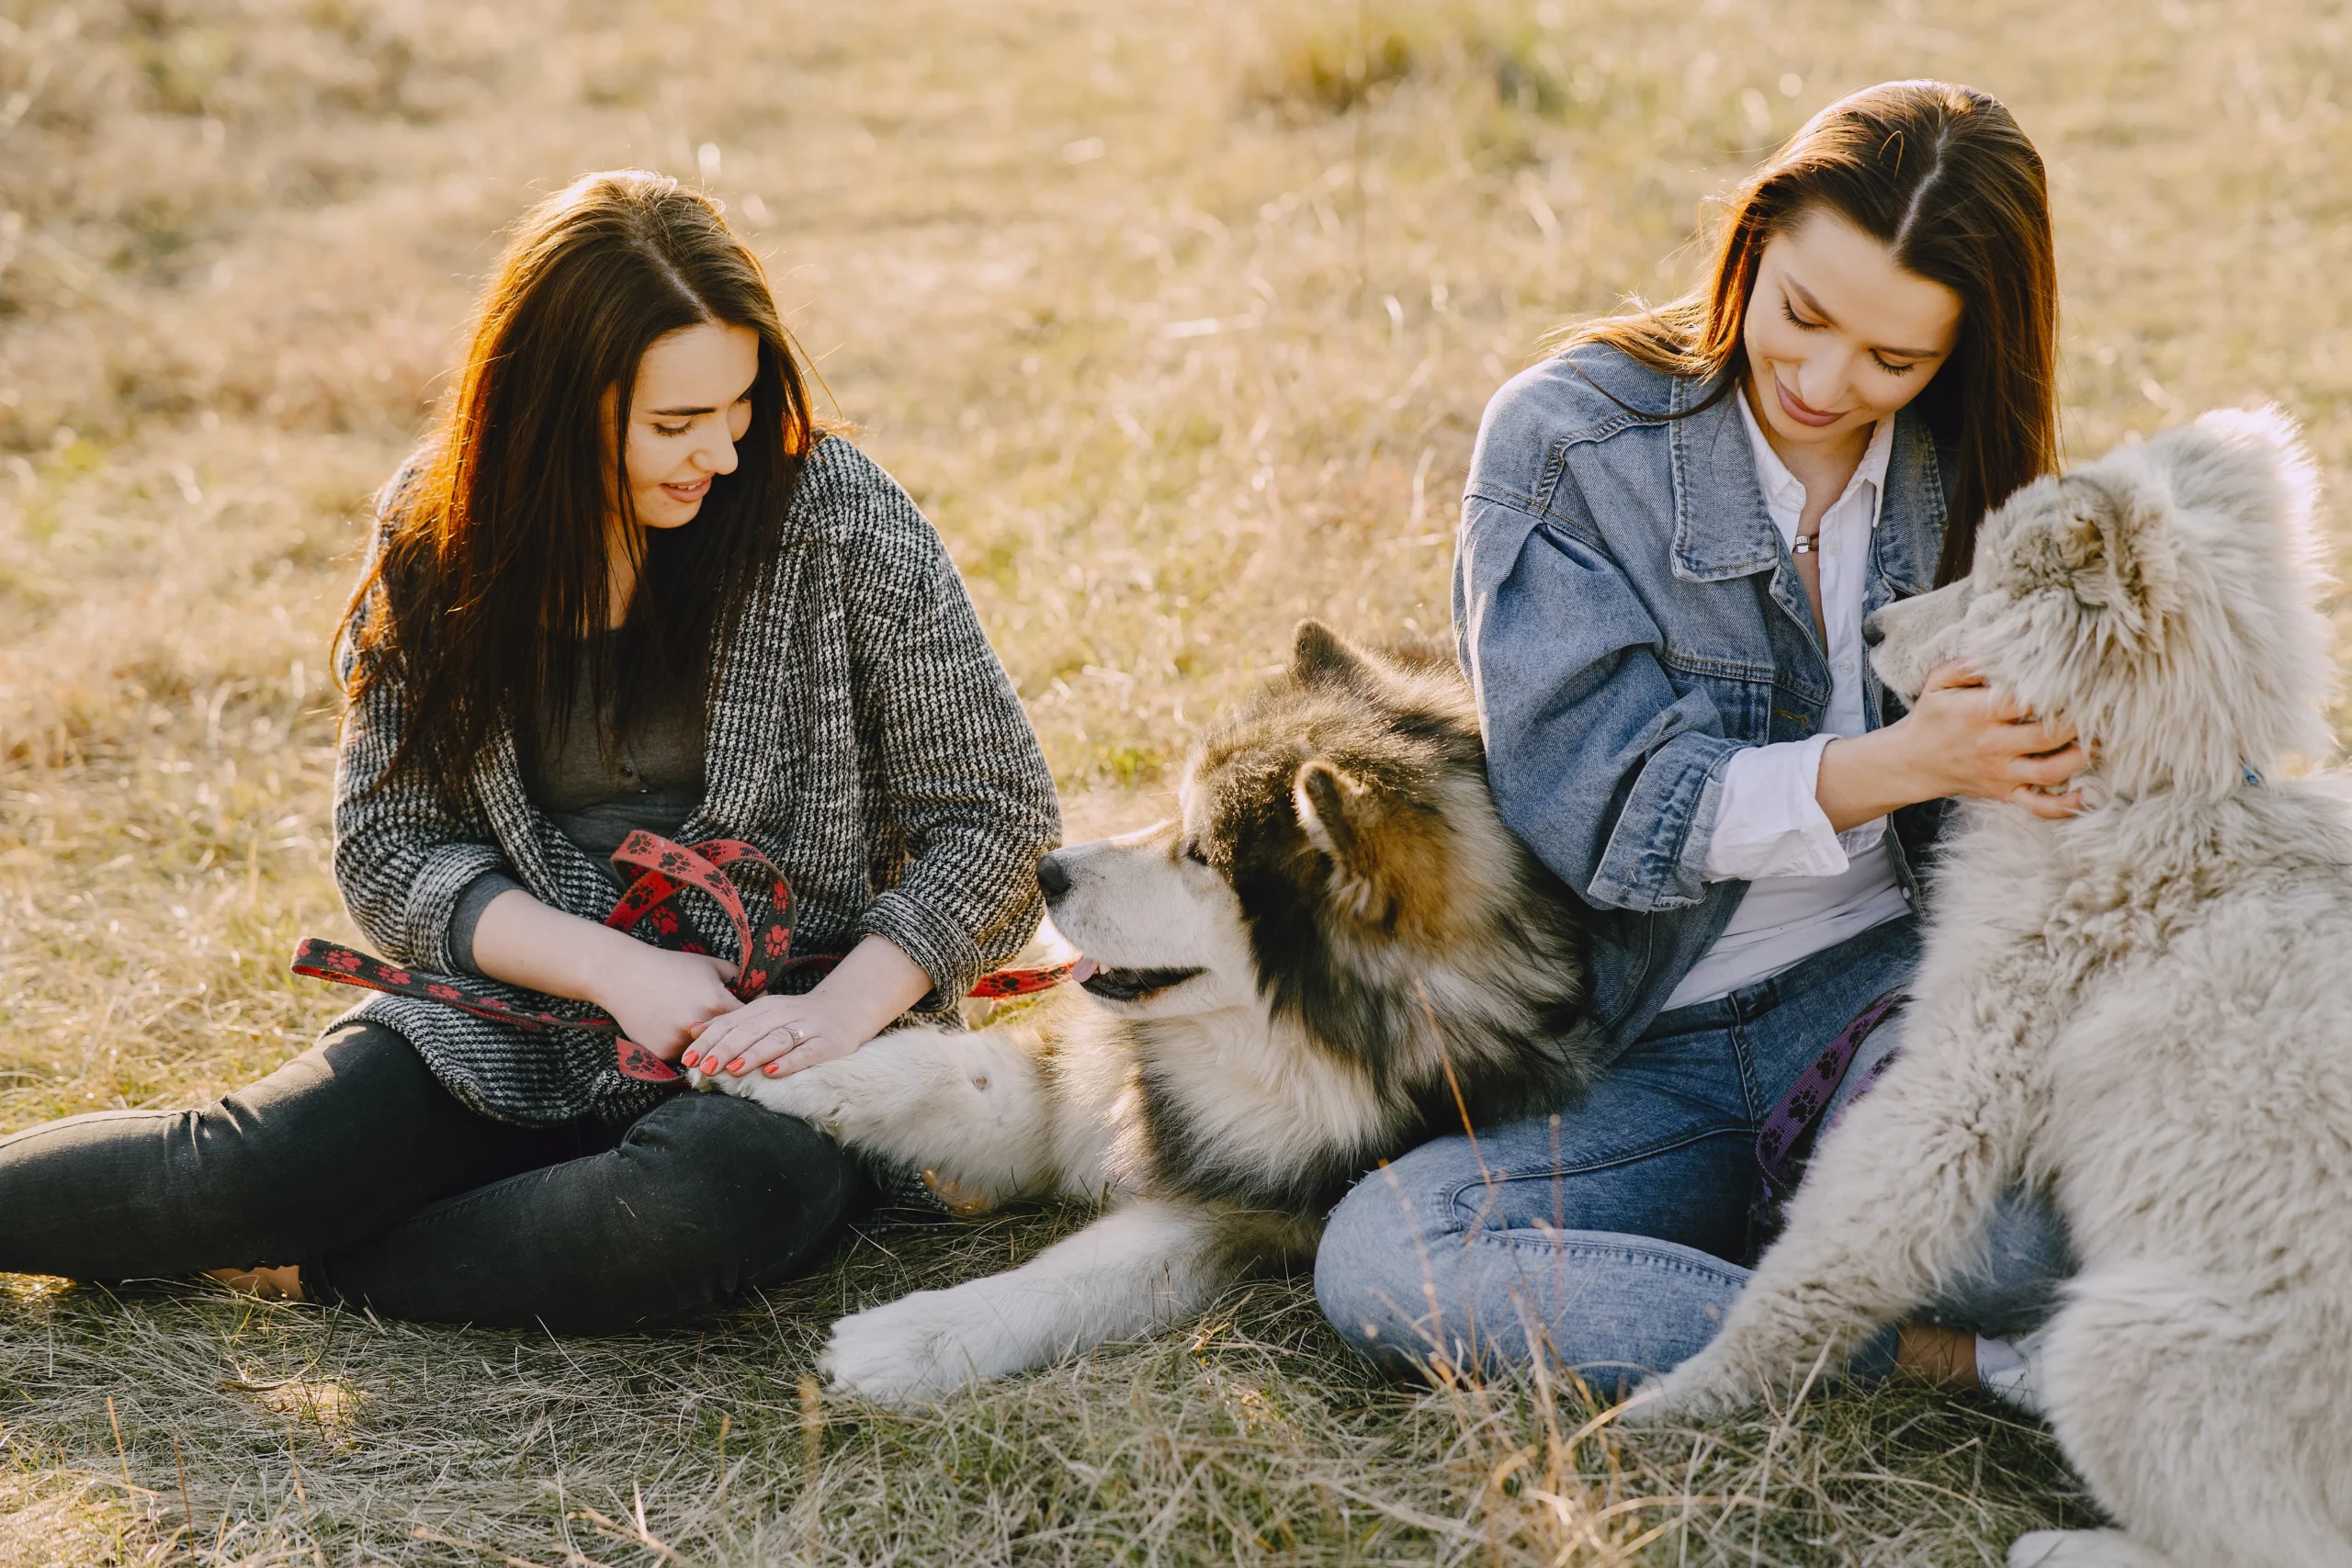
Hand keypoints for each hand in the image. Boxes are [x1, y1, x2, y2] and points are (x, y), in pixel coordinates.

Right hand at [589, 945, 740, 1060]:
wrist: (624, 975)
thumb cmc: (670, 966)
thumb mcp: (709, 964)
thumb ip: (737, 977)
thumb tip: (759, 993)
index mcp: (717, 1004)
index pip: (748, 1023)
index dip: (752, 1023)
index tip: (753, 1023)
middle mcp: (700, 1027)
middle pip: (728, 1042)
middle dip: (732, 1039)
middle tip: (736, 1037)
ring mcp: (679, 1042)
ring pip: (704, 1052)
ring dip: (706, 1047)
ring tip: (697, 1031)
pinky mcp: (661, 1053)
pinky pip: (679, 1056)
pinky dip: (680, 1047)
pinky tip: (672, 1031)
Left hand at [684, 932, 934, 1079]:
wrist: (846, 1009)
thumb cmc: (796, 1017)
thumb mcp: (762, 1014)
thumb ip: (730, 1022)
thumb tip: (693, 1030)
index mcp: (763, 1007)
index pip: (731, 1023)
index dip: (708, 1041)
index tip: (688, 1060)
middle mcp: (783, 1014)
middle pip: (749, 1031)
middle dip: (725, 1050)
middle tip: (704, 1068)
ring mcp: (806, 1028)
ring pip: (775, 1040)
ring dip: (753, 1055)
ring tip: (734, 1069)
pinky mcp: (827, 1044)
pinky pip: (807, 1053)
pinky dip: (790, 1062)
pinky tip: (774, 1072)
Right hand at [1898, 661, 2087, 815]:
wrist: (1912, 762)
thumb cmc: (1931, 718)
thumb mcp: (1938, 683)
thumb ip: (1966, 665)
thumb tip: (1998, 652)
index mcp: (1978, 713)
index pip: (2026, 700)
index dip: (2057, 690)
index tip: (2080, 680)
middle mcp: (1993, 745)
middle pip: (2048, 735)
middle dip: (2080, 723)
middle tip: (2102, 709)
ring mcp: (2001, 773)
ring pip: (2052, 770)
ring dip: (2083, 757)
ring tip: (2101, 741)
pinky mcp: (2005, 793)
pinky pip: (2039, 806)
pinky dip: (2066, 807)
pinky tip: (2089, 796)